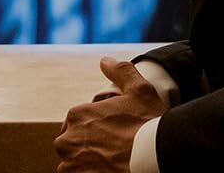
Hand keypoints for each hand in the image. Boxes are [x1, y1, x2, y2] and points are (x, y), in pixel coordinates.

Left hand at [54, 57, 168, 172]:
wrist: (156, 157)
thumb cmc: (148, 125)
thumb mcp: (140, 90)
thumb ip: (121, 72)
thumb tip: (105, 61)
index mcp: (77, 115)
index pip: (78, 122)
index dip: (96, 127)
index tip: (111, 134)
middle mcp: (68, 140)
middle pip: (72, 143)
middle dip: (86, 146)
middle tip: (110, 150)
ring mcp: (71, 164)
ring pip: (72, 163)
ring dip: (84, 163)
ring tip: (108, 163)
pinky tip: (106, 171)